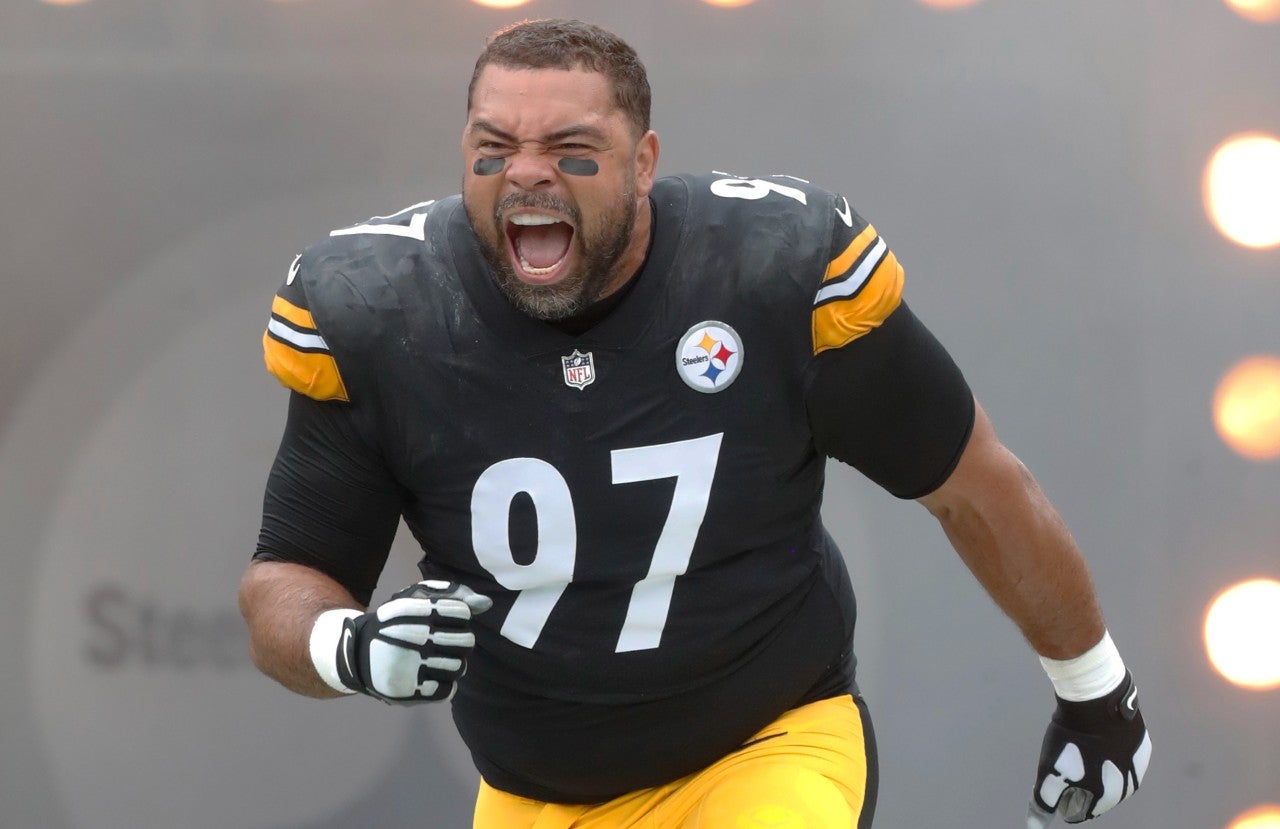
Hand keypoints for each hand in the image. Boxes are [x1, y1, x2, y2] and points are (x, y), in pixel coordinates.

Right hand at [313, 580, 491, 703]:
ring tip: (435, 660)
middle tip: (442, 642)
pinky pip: (447, 690)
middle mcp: (411, 637)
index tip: (445, 620)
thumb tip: (485, 604)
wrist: (356, 655)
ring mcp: (410, 667)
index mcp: (413, 610)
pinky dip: (443, 684)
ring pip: (459, 667)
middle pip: (466, 641)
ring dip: (452, 663)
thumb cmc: (396, 623)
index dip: (459, 616)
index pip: (461, 613)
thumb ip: (452, 594)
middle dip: (459, 641)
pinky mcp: (408, 692)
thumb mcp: (415, 599)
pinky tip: (429, 676)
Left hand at [1027, 671, 1151, 826]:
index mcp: (1104, 795)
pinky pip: (1132, 762)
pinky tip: (1112, 758)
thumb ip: (1044, 800)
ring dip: (1107, 783)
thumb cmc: (1070, 737)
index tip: (1060, 803)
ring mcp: (1137, 765)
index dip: (1068, 807)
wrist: (1097, 700)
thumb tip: (1034, 826)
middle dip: (1089, 799)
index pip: (1083, 812)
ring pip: (1122, 783)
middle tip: (1078, 795)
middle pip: (1105, 800)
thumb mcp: (1050, 769)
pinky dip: (1120, 763)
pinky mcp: (1142, 747)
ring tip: (1095, 780)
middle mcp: (1126, 785)